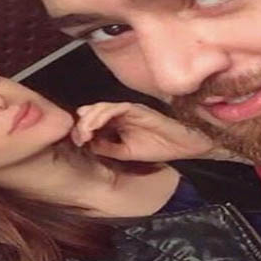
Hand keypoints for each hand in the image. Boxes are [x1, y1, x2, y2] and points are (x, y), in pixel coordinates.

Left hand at [70, 102, 216, 161]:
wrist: (184, 145)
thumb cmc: (159, 147)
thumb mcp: (126, 153)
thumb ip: (107, 148)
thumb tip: (88, 145)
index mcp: (117, 123)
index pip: (94, 120)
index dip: (82, 128)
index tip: (76, 141)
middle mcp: (121, 113)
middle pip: (94, 111)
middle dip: (82, 123)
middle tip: (78, 138)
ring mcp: (129, 109)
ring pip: (102, 107)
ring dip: (90, 119)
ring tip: (84, 133)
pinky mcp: (138, 109)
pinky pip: (116, 108)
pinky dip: (103, 115)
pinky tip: (95, 126)